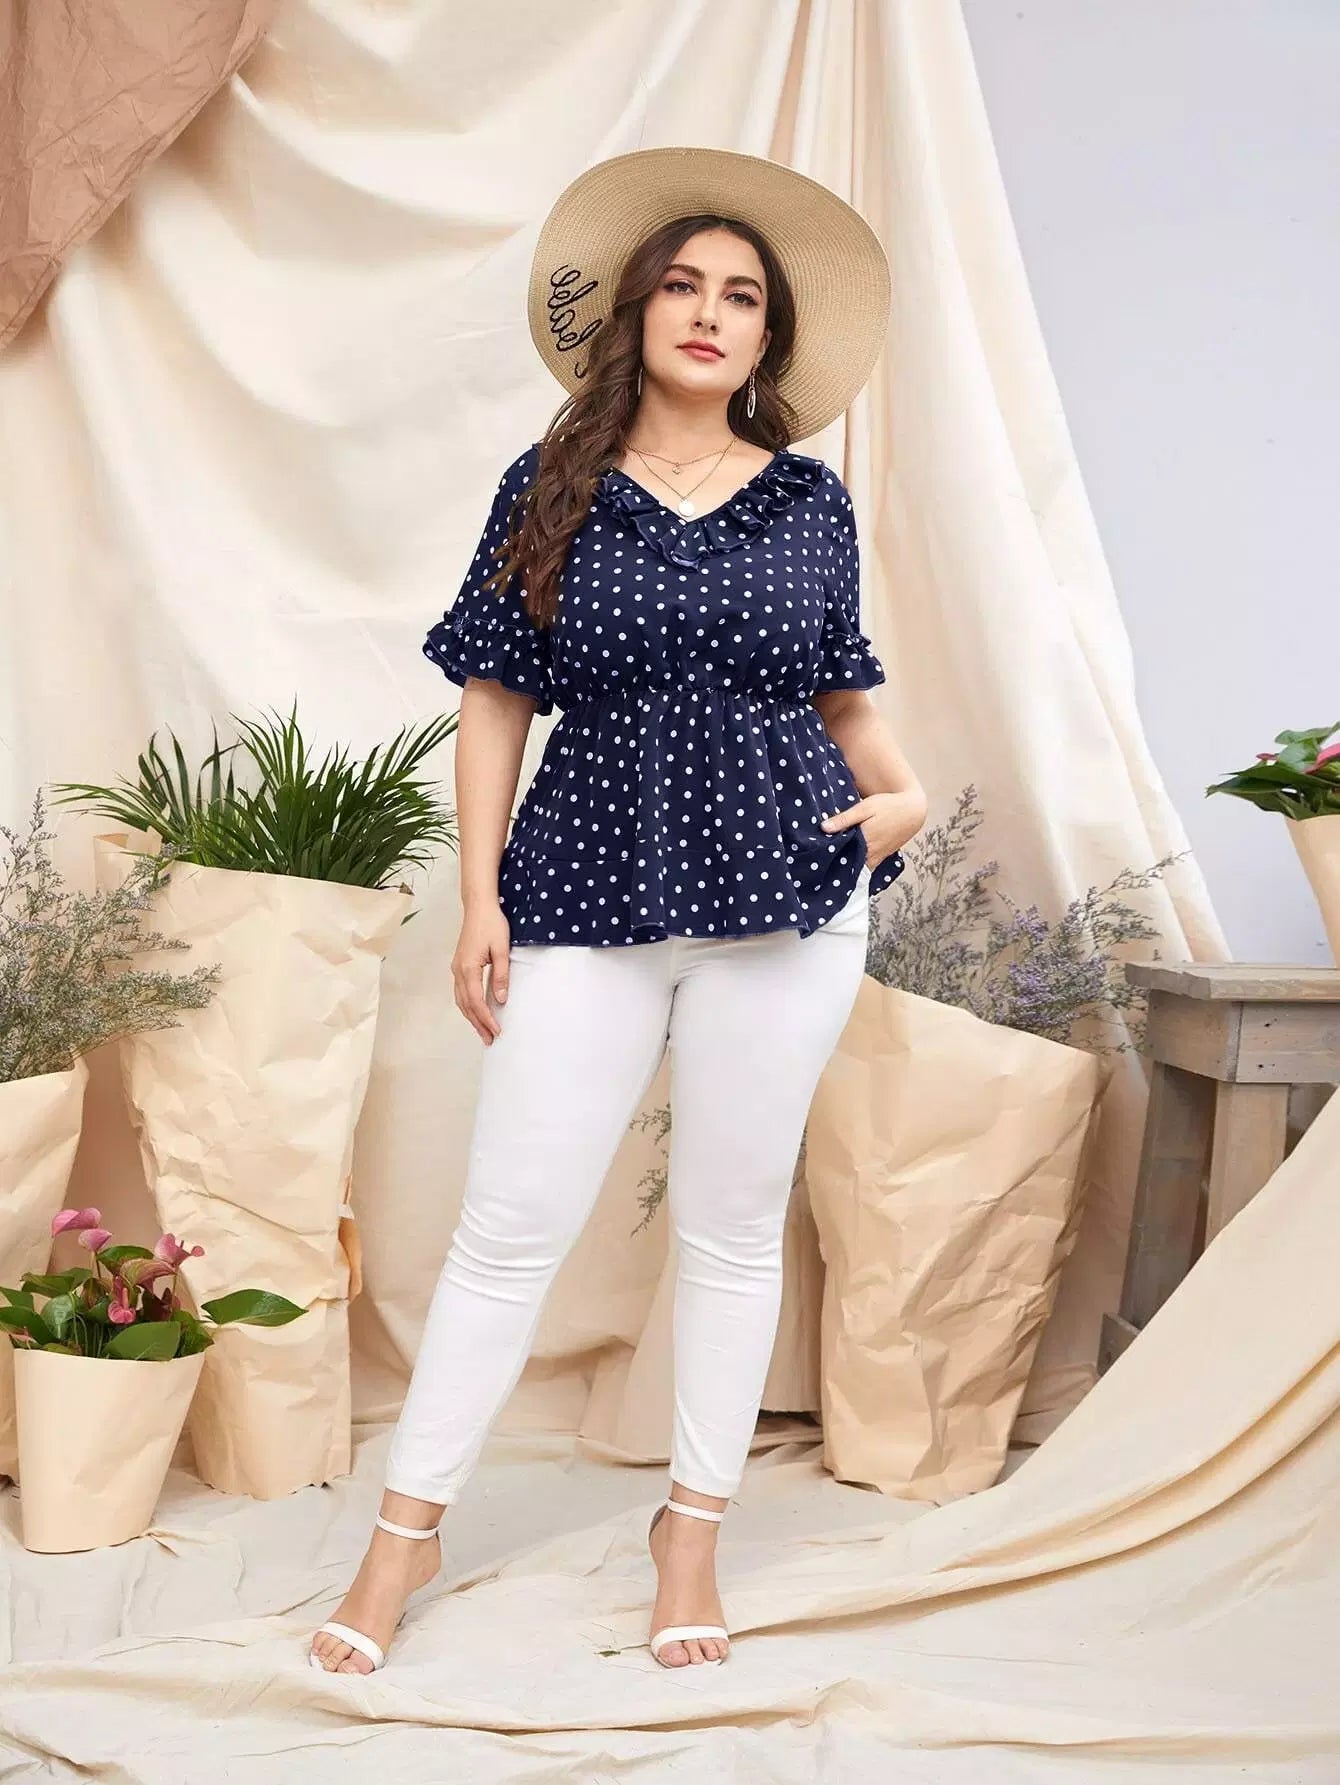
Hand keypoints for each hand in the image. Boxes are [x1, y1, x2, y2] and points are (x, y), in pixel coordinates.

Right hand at [453, 899, 511, 1043]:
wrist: (478, 906)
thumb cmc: (492, 924)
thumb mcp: (501, 949)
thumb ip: (500, 975)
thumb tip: (500, 1000)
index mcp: (468, 968)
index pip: (477, 1002)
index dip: (486, 1019)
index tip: (496, 1031)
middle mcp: (458, 971)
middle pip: (466, 1005)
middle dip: (478, 1024)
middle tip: (490, 1040)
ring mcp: (456, 968)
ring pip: (461, 1000)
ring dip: (471, 1017)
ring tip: (483, 1032)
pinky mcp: (459, 965)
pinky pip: (461, 992)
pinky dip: (468, 1006)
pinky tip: (476, 1012)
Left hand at [821, 789, 925, 868]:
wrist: (913, 811)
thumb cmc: (888, 806)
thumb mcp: (865, 807)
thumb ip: (844, 819)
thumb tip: (823, 828)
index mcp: (865, 842)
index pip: (842, 860)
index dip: (828, 862)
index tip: (816, 862)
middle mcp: (871, 854)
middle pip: (849, 868)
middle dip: (835, 868)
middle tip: (819, 866)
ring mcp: (877, 858)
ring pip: (858, 869)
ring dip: (846, 868)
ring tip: (830, 865)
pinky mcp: (882, 857)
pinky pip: (866, 867)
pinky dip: (856, 866)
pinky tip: (846, 861)